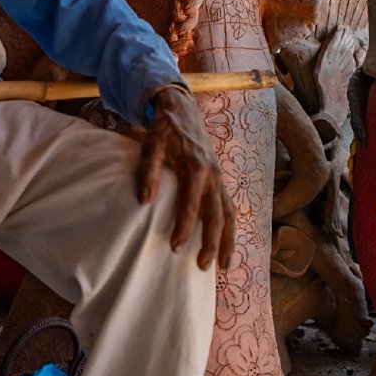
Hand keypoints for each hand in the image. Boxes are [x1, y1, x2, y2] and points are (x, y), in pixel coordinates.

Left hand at [138, 85, 234, 269]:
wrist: (182, 109)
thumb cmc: (164, 129)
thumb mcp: (151, 145)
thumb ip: (148, 171)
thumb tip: (145, 200)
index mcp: (196, 167)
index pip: (191, 204)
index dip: (184, 227)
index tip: (176, 247)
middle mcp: (213, 175)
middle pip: (217, 215)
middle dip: (212, 242)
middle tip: (203, 266)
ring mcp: (219, 178)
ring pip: (229, 214)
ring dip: (228, 240)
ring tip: (224, 265)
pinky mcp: (220, 179)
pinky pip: (230, 206)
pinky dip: (231, 227)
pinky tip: (227, 243)